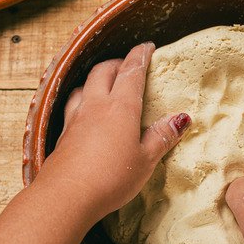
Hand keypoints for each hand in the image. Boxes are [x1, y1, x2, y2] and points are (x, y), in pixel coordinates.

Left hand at [36, 42, 190, 221]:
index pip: (132, 71)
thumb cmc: (110, 178)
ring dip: (97, 78)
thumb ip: (161, 137)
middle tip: (129, 65)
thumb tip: (180, 119)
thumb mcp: (145, 160)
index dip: (140, 56)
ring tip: (105, 83)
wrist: (66, 197)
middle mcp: (96, 106)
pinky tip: (84, 110)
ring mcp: (76, 119)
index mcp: (121, 107)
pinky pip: (72, 105)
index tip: (147, 47)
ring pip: (85, 85)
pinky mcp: (63, 134)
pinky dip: (82, 98)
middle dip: (118, 63)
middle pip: (104, 71)